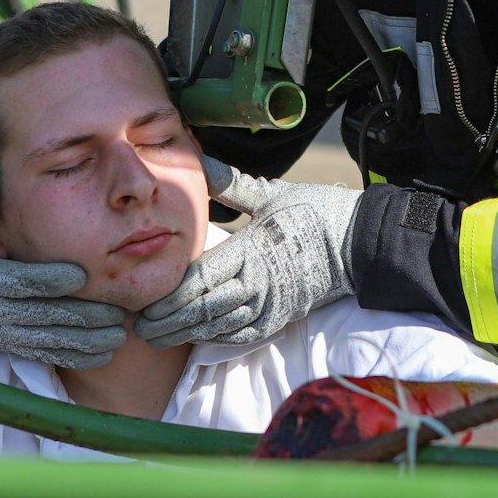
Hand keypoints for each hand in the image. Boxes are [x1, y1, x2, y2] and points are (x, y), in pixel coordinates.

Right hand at [0, 184, 127, 367]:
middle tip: (119, 312)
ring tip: (120, 335)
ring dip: (88, 341)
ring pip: (51, 341)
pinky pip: (47, 356)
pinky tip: (105, 354)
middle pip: (44, 315)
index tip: (82, 276)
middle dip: (85, 316)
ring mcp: (3, 335)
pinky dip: (76, 357)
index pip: (20, 281)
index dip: (50, 279)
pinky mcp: (12, 348)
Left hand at [134, 160, 360, 347]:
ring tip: (157, 337)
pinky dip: (216, 339)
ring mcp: (271, 304)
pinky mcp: (282, 317)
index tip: (144, 304)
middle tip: (139, 328)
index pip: (199, 281)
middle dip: (168, 322)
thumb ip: (231, 184)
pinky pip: (242, 334)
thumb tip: (199, 159)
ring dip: (186, 335)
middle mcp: (258, 283)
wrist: (358, 243)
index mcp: (251, 251)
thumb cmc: (315, 213)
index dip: (168, 297)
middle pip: (202, 310)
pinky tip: (195, 338)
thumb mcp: (272, 194)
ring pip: (219, 326)